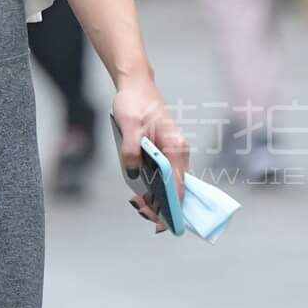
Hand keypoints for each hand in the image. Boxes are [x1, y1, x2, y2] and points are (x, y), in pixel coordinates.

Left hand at [111, 76, 188, 234]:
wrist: (136, 84)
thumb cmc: (134, 103)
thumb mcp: (129, 126)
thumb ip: (132, 150)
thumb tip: (135, 174)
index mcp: (175, 146)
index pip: (178, 183)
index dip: (173, 205)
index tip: (165, 223)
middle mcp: (179, 150)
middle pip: (176, 186)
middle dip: (164, 205)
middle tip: (148, 218)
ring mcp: (173, 151)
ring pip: (170, 181)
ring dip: (159, 196)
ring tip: (143, 208)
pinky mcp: (165, 150)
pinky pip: (164, 173)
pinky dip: (155, 185)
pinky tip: (143, 193)